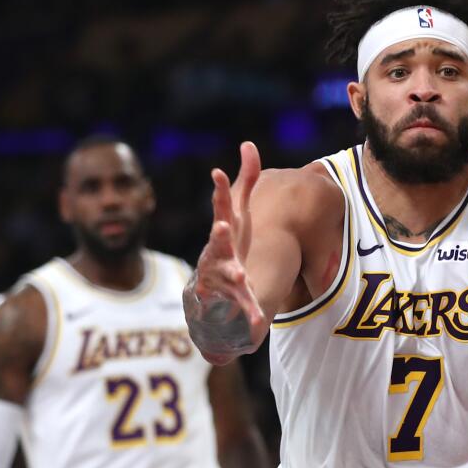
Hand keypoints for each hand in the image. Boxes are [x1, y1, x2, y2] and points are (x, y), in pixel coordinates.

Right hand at [185, 142, 265, 364]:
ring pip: (225, 279)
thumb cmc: (228, 252)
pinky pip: (241, 312)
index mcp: (225, 236)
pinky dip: (249, 316)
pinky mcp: (229, 307)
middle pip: (217, 245)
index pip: (222, 212)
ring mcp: (219, 283)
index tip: (219, 174)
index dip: (220, 194)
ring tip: (241, 277)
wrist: (210, 304)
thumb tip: (248, 145)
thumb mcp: (239, 218)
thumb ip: (245, 183)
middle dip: (219, 237)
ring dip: (232, 277)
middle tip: (222, 227)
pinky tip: (257, 322)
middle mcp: (216, 257)